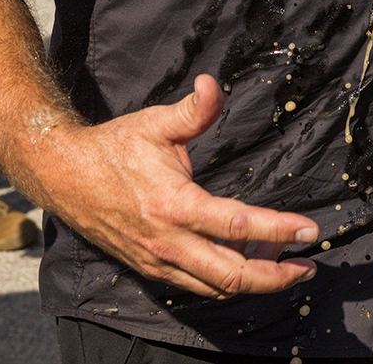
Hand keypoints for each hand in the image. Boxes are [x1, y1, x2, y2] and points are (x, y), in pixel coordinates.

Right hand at [33, 75, 319, 298]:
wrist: (63, 176)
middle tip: (308, 267)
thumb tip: (214, 84)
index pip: (238, 225)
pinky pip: (195, 285)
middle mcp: (167, 242)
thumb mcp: (155, 122)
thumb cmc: (113, 148)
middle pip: (231, 275)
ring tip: (286, 266)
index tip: (309, 231)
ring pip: (214, 288)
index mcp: (175, 205)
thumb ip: (194, 110)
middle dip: (275, 276)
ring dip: (254, 283)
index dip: (279, 231)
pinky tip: (245, 261)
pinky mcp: (150, 267)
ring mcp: (157, 260)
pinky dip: (225, 281)